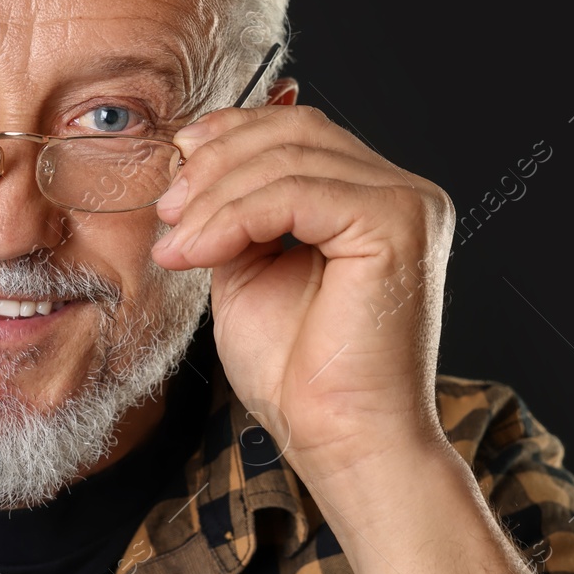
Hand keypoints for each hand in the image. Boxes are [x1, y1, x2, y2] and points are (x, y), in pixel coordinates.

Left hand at [151, 93, 456, 481]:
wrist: (338, 442)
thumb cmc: (299, 375)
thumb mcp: (250, 271)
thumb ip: (237, 214)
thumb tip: (194, 161)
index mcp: (373, 199)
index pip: (299, 131)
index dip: (231, 132)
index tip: (174, 160)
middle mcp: (402, 192)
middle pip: (295, 131)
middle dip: (216, 162)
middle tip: (167, 209)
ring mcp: (406, 203)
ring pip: (290, 158)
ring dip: (216, 196)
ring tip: (177, 244)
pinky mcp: (397, 223)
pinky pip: (298, 193)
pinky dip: (236, 217)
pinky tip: (200, 252)